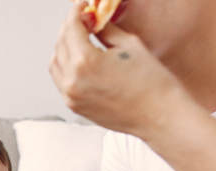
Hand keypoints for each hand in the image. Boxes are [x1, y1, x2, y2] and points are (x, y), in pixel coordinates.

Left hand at [50, 3, 190, 137]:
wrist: (159, 115)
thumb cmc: (150, 81)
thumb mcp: (128, 45)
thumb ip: (105, 30)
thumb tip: (94, 19)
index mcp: (85, 62)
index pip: (71, 28)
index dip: (76, 12)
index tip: (82, 5)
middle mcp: (72, 81)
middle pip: (60, 44)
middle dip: (70, 28)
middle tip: (83, 19)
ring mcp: (71, 97)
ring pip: (56, 63)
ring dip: (64, 47)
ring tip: (81, 38)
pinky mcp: (75, 107)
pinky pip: (61, 81)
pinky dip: (65, 66)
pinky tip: (79, 59)